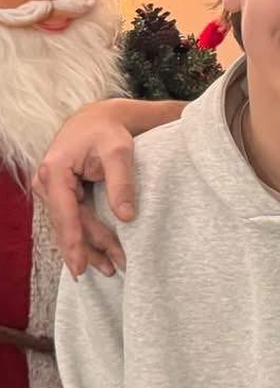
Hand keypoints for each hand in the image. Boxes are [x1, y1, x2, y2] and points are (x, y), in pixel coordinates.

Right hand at [33, 99, 135, 277]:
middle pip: (68, 225)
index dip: (74, 243)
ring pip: (69, 226)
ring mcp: (51, 189)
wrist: (99, 119)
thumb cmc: (108, 132)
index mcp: (55, 172)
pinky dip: (84, 236)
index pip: (66, 215)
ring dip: (88, 247)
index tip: (81, 267)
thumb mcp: (119, 151)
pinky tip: (95, 254)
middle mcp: (46, 183)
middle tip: (114, 268)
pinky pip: (71, 220)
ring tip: (109, 267)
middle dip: (89, 249)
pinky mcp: (60, 193)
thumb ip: (122, 182)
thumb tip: (125, 216)